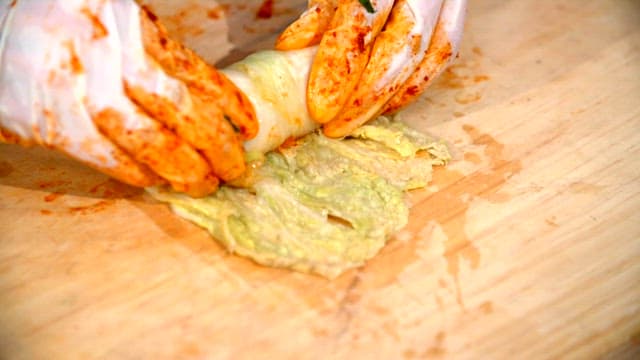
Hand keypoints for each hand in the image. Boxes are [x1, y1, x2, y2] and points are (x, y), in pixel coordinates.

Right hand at [0, 0, 257, 196]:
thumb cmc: (68, 32)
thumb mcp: (118, 27)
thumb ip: (157, 56)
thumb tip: (215, 108)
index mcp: (126, 17)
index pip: (188, 68)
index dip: (226, 101)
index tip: (251, 127)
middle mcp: (100, 46)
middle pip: (173, 105)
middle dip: (214, 143)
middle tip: (237, 170)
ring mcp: (70, 82)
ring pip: (142, 136)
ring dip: (180, 167)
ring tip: (206, 184)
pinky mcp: (44, 117)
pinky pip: (103, 154)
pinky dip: (135, 172)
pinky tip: (158, 182)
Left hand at [276, 0, 466, 136]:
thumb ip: (319, 11)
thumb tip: (292, 47)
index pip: (363, 19)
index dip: (341, 67)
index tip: (320, 108)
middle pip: (405, 45)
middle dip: (367, 97)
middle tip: (335, 127)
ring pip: (432, 55)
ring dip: (391, 99)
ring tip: (353, 122)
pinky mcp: (455, 12)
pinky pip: (443, 54)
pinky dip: (412, 87)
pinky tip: (383, 106)